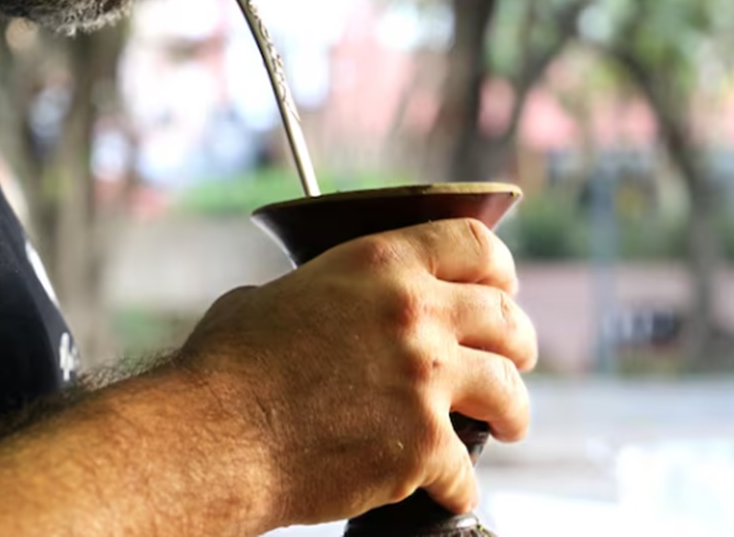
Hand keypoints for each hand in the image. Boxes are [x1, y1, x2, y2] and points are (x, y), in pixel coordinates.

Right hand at [178, 219, 536, 527]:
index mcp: (380, 265)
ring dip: (515, 410)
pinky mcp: (421, 445)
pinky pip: (466, 471)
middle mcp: (414, 314)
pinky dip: (458, 485)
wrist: (215, 436)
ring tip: (512, 424)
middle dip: (519, 340)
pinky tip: (450, 490)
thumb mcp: (271, 298)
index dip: (499, 266)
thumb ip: (318, 294)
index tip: (504, 287)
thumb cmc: (226, 368)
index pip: (473, 244)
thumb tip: (319, 308)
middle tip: (516, 356)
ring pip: (507, 390)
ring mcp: (424, 380)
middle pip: (505, 318)